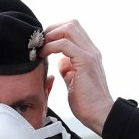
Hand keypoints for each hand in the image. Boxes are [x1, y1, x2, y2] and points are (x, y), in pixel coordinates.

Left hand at [39, 20, 113, 135]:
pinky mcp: (85, 62)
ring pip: (69, 28)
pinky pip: (65, 44)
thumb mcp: (73, 81)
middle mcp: (91, 50)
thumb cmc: (86, 102)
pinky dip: (51, 46)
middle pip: (71, 23)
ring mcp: (89, 54)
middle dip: (51, 29)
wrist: (99, 114)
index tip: (42, 43)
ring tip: (40, 48)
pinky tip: (43, 54)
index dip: (55, 32)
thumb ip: (68, 68)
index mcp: (88, 53)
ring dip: (50, 35)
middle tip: (39, 43)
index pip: (73, 30)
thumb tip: (61, 61)